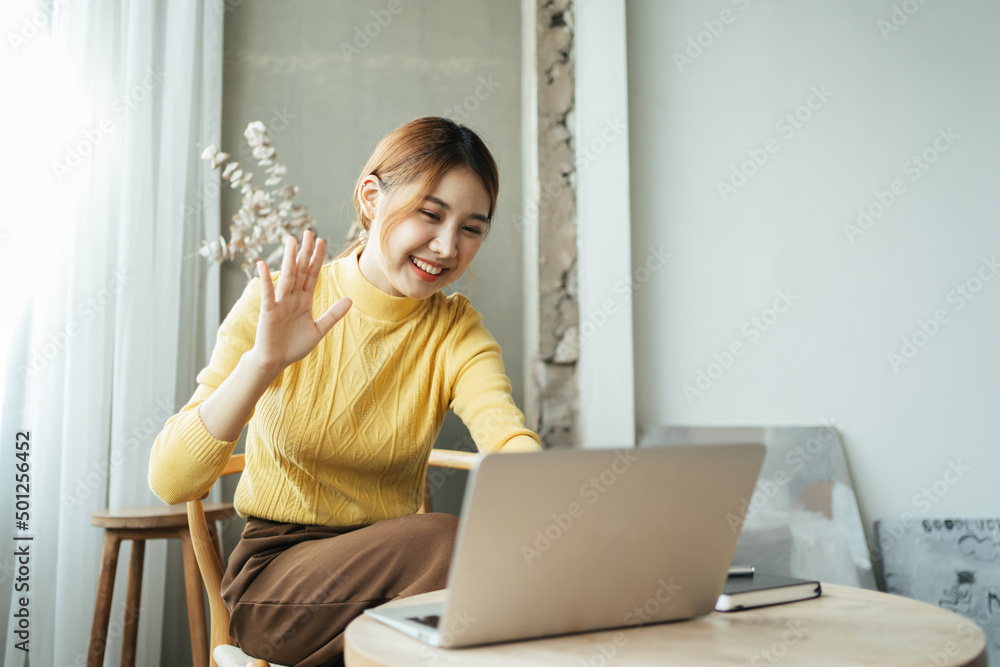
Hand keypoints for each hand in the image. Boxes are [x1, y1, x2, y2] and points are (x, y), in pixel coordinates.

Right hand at [247, 229, 351, 373]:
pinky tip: (262, 265)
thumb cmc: (294, 346)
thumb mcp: (318, 330)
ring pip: (286, 277)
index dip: (317, 259)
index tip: (322, 241)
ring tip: (291, 241)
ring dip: (289, 259)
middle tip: (308, 233)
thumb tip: (350, 299)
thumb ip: (333, 315)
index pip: (312, 275)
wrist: (276, 361)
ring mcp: (279, 302)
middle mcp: (292, 297)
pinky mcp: (268, 311)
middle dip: (305, 252)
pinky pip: (268, 293)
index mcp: (304, 300)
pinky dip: (265, 279)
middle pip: (300, 270)